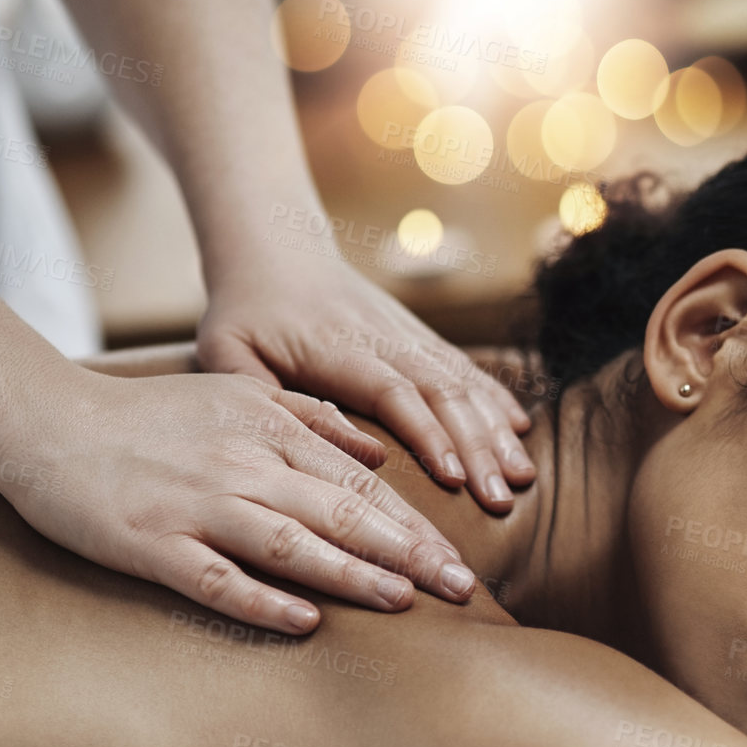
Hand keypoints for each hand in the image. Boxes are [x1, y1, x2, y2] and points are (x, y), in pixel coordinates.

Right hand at [0, 368, 477, 633]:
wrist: (44, 419)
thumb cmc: (150, 415)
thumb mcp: (240, 393)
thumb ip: (313, 418)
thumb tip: (379, 453)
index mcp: (270, 429)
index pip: (362, 485)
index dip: (417, 526)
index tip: (460, 562)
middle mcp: (243, 466)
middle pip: (342, 514)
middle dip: (410, 554)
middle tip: (462, 590)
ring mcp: (197, 506)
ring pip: (291, 543)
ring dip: (353, 574)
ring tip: (405, 601)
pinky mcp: (151, 543)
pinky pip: (214, 578)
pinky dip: (261, 599)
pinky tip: (305, 622)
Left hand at [196, 249, 536, 512]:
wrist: (276, 250)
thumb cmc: (246, 312)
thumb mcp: (224, 349)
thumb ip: (253, 393)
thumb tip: (303, 437)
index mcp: (338, 347)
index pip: (393, 391)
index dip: (428, 434)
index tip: (455, 478)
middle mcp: (384, 338)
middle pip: (443, 392)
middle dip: (479, 447)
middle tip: (502, 497)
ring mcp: (408, 335)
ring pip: (464, 381)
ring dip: (496, 430)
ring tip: (522, 476)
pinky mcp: (420, 336)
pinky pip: (466, 368)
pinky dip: (496, 399)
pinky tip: (520, 430)